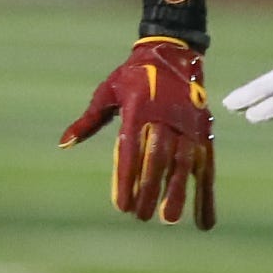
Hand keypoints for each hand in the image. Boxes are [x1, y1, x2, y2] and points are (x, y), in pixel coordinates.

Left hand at [63, 36, 214, 227]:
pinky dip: (206, 194)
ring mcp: (188, 126)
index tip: (121, 206)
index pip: (131, 149)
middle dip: (150, 189)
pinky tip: (204, 220)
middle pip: (158, 159)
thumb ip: (89, 120)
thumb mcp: (108, 90)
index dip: (126, 179)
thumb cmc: (134, 75)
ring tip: (170, 219)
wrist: (174, 52)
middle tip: (141, 217)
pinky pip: (207, 167)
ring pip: (184, 163)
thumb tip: (65, 144)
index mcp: (139, 108)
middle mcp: (166, 117)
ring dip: (179, 192)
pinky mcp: (203, 133)